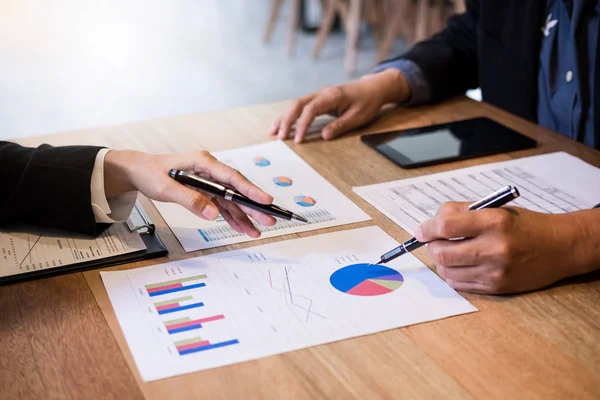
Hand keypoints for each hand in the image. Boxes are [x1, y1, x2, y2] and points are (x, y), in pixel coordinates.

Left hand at [104, 150, 275, 237]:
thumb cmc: (151, 173)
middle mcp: (210, 171)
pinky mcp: (206, 191)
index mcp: (203, 162)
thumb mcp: (166, 187)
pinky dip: (231, 218)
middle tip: (270, 219)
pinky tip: (242, 228)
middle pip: (236, 190)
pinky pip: (222, 206)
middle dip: (253, 206)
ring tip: (258, 231)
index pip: (231, 177)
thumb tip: (212, 213)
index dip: (249, 189)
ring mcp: (209, 182)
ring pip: (232, 201)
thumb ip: (190, 199)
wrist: (139, 170)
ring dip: (244, 216)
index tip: (265, 200)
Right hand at [269, 69, 409, 142]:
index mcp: (332, 96)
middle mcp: (321, 92)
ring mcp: (318, 94)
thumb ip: (340, 126)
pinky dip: (290, 115)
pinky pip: (300, 106)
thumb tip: (324, 136)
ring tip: (273, 131)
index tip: (298, 140)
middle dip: (286, 120)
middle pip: (297, 104)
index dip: (302, 125)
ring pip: (295, 104)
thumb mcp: (358, 117)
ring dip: (284, 117)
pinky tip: (283, 124)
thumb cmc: (367, 102)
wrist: (373, 88)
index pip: (310, 110)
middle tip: (278, 136)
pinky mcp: (318, 99)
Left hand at [414, 202, 599, 293]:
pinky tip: (462, 264)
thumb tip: (430, 225)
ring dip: (441, 261)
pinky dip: (453, 274)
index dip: (427, 229)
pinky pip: (460, 284)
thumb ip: (461, 212)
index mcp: (494, 221)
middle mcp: (494, 247)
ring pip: (447, 271)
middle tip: (435, 242)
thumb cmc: (525, 224)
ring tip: (451, 252)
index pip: (446, 226)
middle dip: (432, 246)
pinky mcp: (497, 287)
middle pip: (442, 252)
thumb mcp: (495, 208)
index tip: (421, 231)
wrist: (561, 247)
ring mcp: (495, 270)